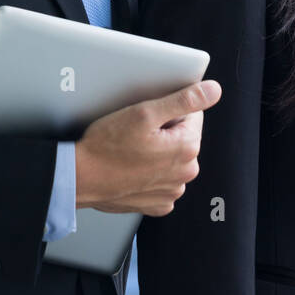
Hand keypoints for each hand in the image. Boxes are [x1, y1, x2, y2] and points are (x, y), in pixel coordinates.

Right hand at [74, 80, 220, 215]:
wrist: (80, 178)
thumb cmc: (106, 146)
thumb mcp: (145, 112)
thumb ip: (184, 100)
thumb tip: (213, 91)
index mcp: (187, 148)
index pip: (193, 114)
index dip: (169, 110)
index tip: (149, 117)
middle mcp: (185, 173)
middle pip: (183, 136)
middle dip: (165, 131)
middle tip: (137, 133)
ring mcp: (171, 191)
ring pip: (172, 157)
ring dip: (158, 151)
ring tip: (132, 150)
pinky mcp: (157, 203)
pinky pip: (162, 179)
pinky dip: (151, 172)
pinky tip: (133, 167)